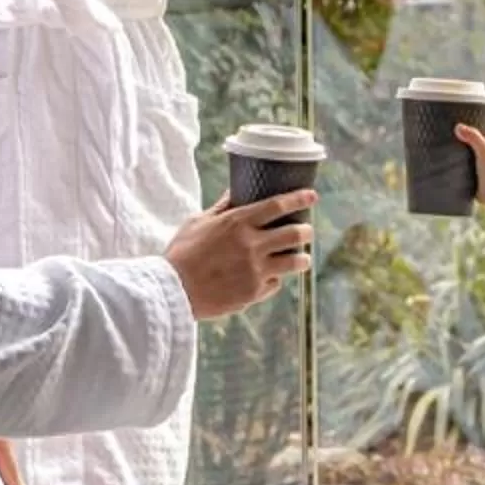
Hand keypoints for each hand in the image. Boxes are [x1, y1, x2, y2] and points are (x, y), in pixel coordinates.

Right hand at [166, 189, 315, 318]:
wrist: (172, 290)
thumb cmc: (182, 252)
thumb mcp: (199, 222)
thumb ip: (222, 208)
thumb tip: (234, 191)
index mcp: (238, 222)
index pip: (277, 205)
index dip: (299, 198)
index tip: (312, 196)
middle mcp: (251, 245)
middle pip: (295, 234)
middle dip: (306, 231)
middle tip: (306, 231)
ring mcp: (255, 270)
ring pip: (295, 262)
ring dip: (301, 258)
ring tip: (301, 258)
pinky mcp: (253, 293)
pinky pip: (275, 283)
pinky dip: (274, 278)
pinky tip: (269, 277)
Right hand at [458, 120, 484, 233]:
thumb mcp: (483, 149)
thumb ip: (472, 136)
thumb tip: (458, 127)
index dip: (478, 121)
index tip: (463, 119)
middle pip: (477, 138)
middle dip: (466, 136)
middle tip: (449, 132)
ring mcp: (484, 163)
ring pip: (471, 153)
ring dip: (461, 151)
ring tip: (444, 145)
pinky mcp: (478, 174)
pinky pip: (467, 166)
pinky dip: (460, 164)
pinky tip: (447, 162)